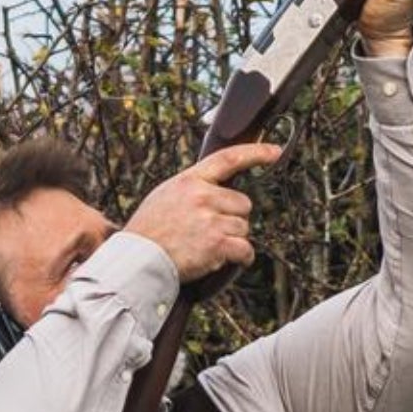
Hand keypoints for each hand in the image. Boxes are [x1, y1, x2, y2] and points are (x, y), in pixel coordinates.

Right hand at [122, 141, 283, 283]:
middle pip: (242, 203)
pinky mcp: (217, 244)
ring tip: (207, 246)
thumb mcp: (165, 196)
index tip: (275, 152)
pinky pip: (245, 249)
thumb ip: (191, 189)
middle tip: (211, 230)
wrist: (138, 259)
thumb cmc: (148, 232)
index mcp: (190, 180)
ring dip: (233, 239)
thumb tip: (214, 189)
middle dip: (233, 218)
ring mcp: (211, 220)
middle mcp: (202, 196)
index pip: (228, 158)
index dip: (256, 153)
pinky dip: (242, 258)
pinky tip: (228, 259)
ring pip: (243, 227)